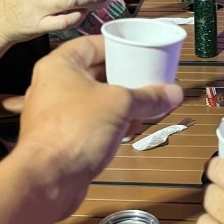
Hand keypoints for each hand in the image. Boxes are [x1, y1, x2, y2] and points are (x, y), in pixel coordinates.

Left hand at [16, 35, 182, 216]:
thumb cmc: (77, 128)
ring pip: (93, 100)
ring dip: (119, 103)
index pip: (91, 44)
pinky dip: (109, 123)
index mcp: (59, 65)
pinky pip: (89, 122)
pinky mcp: (60, 138)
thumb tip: (175, 92)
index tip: (139, 51)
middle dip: (123, 78)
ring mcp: (54, 114)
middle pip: (94, 73)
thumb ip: (148, 96)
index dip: (117, 46)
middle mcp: (52, 85)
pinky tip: (130, 130)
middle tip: (148, 79)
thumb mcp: (120, 104)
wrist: (48, 179)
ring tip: (144, 105)